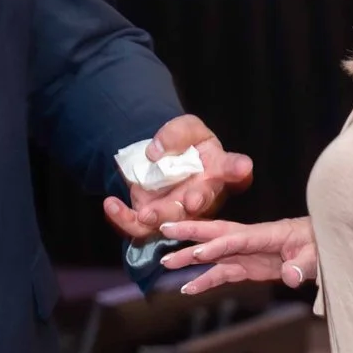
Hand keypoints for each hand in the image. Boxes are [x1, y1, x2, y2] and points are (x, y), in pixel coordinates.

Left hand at [102, 113, 254, 241]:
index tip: (242, 166)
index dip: (237, 169)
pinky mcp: (154, 217)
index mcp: (217, 168)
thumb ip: (176, 133)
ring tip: (145, 213)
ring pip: (173, 220)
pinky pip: (140, 226)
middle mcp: (203, 193)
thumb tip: (156, 152)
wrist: (161, 158)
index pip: (232, 168)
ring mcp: (179, 210)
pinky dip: (123, 218)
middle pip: (203, 202)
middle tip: (191, 202)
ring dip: (160, 218)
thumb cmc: (183, 142)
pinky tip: (110, 204)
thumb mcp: (183, 127)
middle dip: (198, 202)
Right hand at [159, 216, 317, 295]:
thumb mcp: (317, 255)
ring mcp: (247, 253)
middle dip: (190, 232)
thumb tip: (290, 276)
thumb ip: (303, 264)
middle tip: (164, 229)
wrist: (324, 245)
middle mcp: (250, 240)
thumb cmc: (321, 245)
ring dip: (189, 257)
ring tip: (165, 263)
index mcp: (265, 234)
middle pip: (216, 233)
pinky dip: (204, 280)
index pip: (237, 238)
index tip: (198, 254)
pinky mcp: (248, 266)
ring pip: (212, 254)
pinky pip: (222, 272)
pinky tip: (188, 288)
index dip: (218, 246)